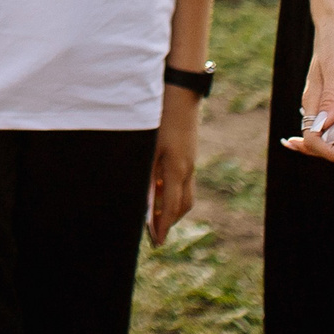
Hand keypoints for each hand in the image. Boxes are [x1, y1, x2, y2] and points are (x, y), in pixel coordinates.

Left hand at [147, 84, 199, 243]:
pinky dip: (173, 191)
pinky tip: (160, 190)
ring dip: (173, 207)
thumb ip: (146, 175)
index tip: (157, 241)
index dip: (163, 226)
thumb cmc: (158, 116)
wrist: (180, 91)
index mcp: (176, 169)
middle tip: (156, 234)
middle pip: (183, 205)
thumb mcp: (147, 146)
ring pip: (185, 193)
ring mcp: (190, 160)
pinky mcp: (188, 153)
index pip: (171, 207)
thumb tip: (144, 201)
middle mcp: (187, 168)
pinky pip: (184, 180)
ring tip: (157, 216)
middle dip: (170, 221)